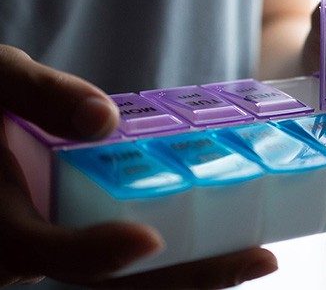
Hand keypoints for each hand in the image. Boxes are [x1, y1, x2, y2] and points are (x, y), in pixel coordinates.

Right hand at [0, 45, 276, 287]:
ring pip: (129, 283)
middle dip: (188, 278)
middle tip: (259, 259)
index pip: (50, 252)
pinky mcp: (87, 239)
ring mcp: (66, 252)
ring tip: (257, 256)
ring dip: (194, 274)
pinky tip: (225, 237)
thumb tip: (104, 120)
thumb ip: (40, 95)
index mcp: (4, 224)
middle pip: (113, 285)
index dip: (97, 253)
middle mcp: (36, 253)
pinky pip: (134, 263)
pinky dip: (180, 257)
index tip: (148, 241)